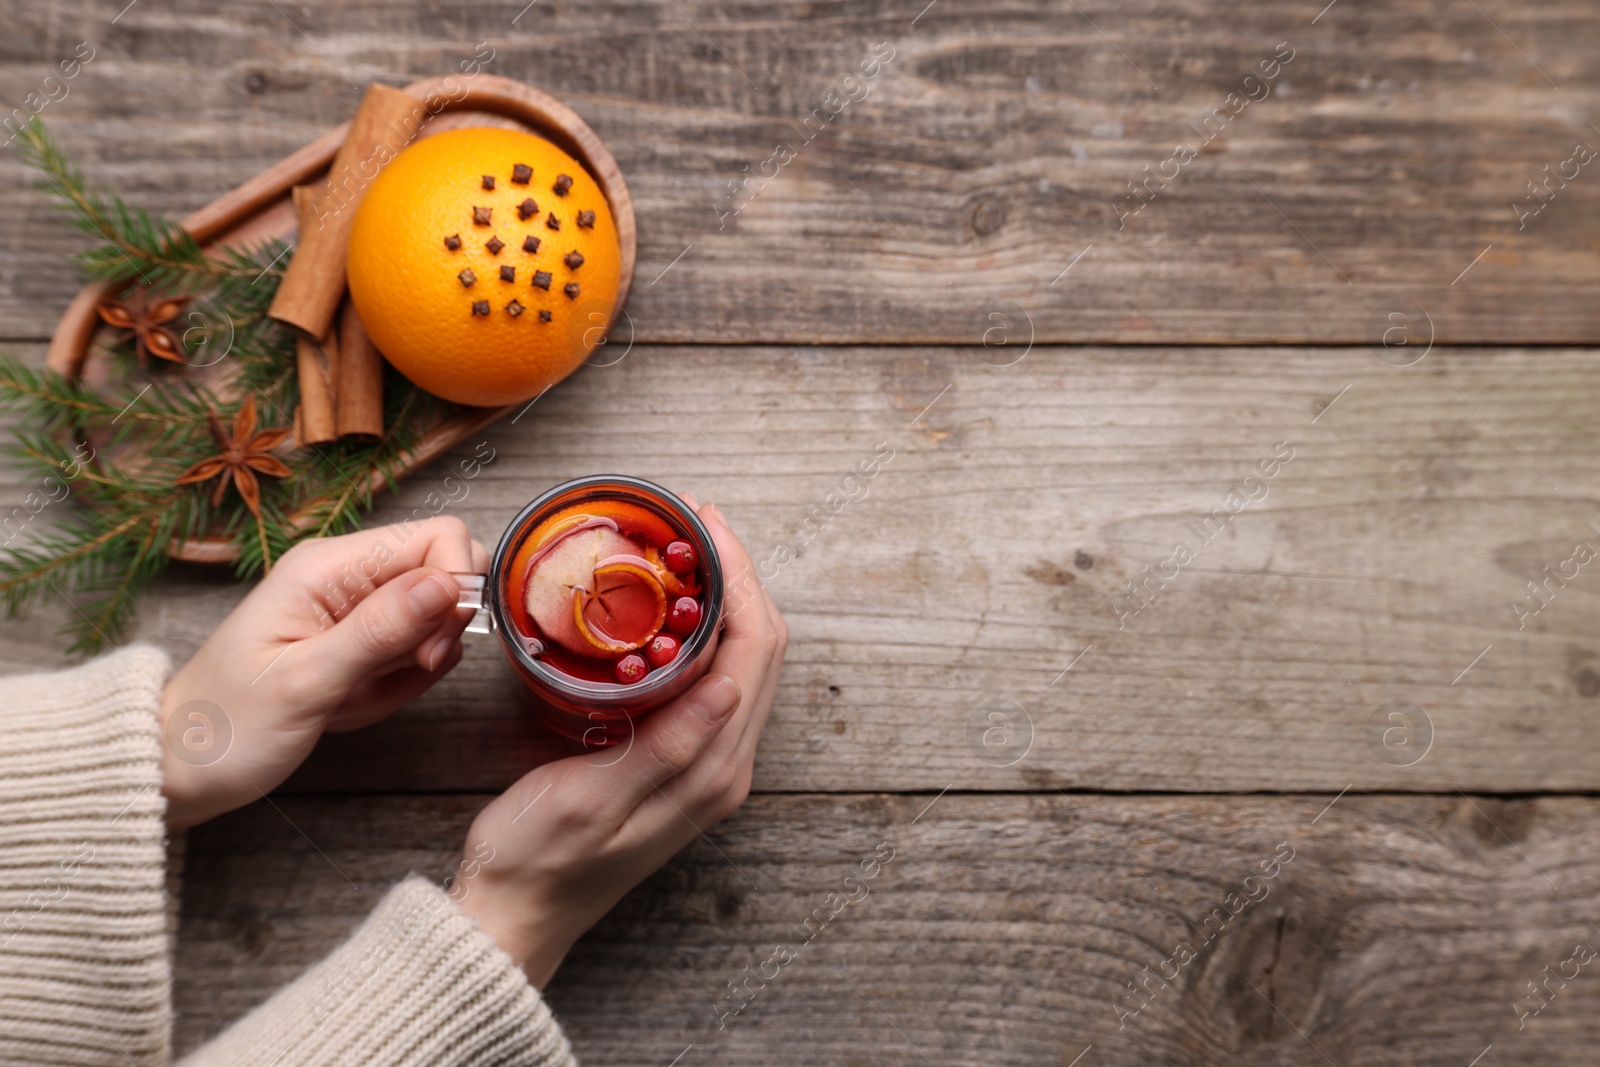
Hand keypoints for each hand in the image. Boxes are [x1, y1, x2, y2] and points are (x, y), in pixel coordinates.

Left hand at [160, 516, 487, 828]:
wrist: (179, 766)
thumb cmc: (224, 726)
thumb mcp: (305, 682)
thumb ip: (380, 630)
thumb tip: (449, 583)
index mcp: (329, 567)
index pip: (437, 536)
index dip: (455, 587)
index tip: (432, 647)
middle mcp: (346, 576)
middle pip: (445, 575)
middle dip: (440, 633)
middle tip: (403, 672)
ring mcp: (354, 609)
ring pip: (434, 621)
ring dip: (414, 670)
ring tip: (356, 697)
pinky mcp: (359, 642)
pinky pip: (414, 654)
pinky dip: (399, 687)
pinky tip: (353, 705)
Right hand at [452, 502, 786, 987]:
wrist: (516, 913)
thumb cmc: (538, 859)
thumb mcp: (591, 800)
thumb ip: (668, 747)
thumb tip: (729, 684)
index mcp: (711, 770)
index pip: (752, 649)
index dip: (739, 575)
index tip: (705, 521)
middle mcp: (725, 766)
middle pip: (760, 646)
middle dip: (738, 573)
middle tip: (693, 518)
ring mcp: (709, 766)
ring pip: (743, 659)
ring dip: (725, 597)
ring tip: (684, 547)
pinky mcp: (686, 764)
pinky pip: (715, 679)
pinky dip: (704, 630)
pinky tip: (668, 606)